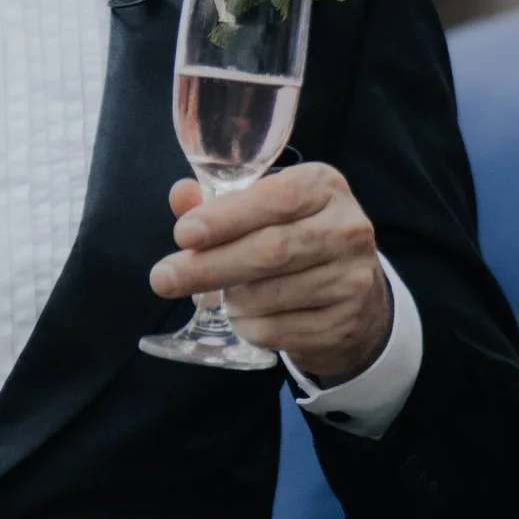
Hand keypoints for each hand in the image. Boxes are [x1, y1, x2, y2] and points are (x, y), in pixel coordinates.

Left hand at [148, 161, 389, 384]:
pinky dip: (247, 326)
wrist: (354, 298)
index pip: (277, 198)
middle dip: (210, 266)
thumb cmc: (296, 239)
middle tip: (164, 278)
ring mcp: (352, 280)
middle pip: (272, 250)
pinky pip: (278, 331)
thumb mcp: (265, 210)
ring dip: (229, 299)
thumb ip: (221, 201)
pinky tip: (242, 316)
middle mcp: (348, 230)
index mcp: (324, 187)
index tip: (182, 234)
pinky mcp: (344, 324)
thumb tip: (181, 197)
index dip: (226, 217)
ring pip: (272, 294)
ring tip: (211, 295)